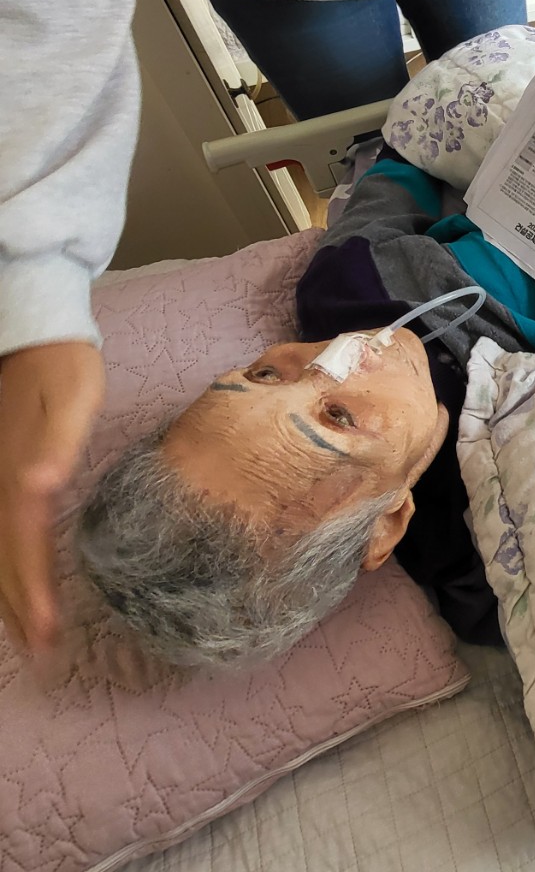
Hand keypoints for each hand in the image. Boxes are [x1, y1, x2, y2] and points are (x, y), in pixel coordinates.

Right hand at [0, 342, 104, 651]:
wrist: (36, 337)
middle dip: (21, 609)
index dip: (31, 593)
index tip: (45, 632)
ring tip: (28, 638)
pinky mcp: (0, 477)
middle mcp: (0, 487)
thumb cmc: (62, 368)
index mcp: (19, 477)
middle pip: (4, 560)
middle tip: (43, 655)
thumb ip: (56, 441)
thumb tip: (39, 483)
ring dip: (9, 597)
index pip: (23, 547)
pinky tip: (12, 587)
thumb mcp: (70, 397)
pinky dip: (3, 567)